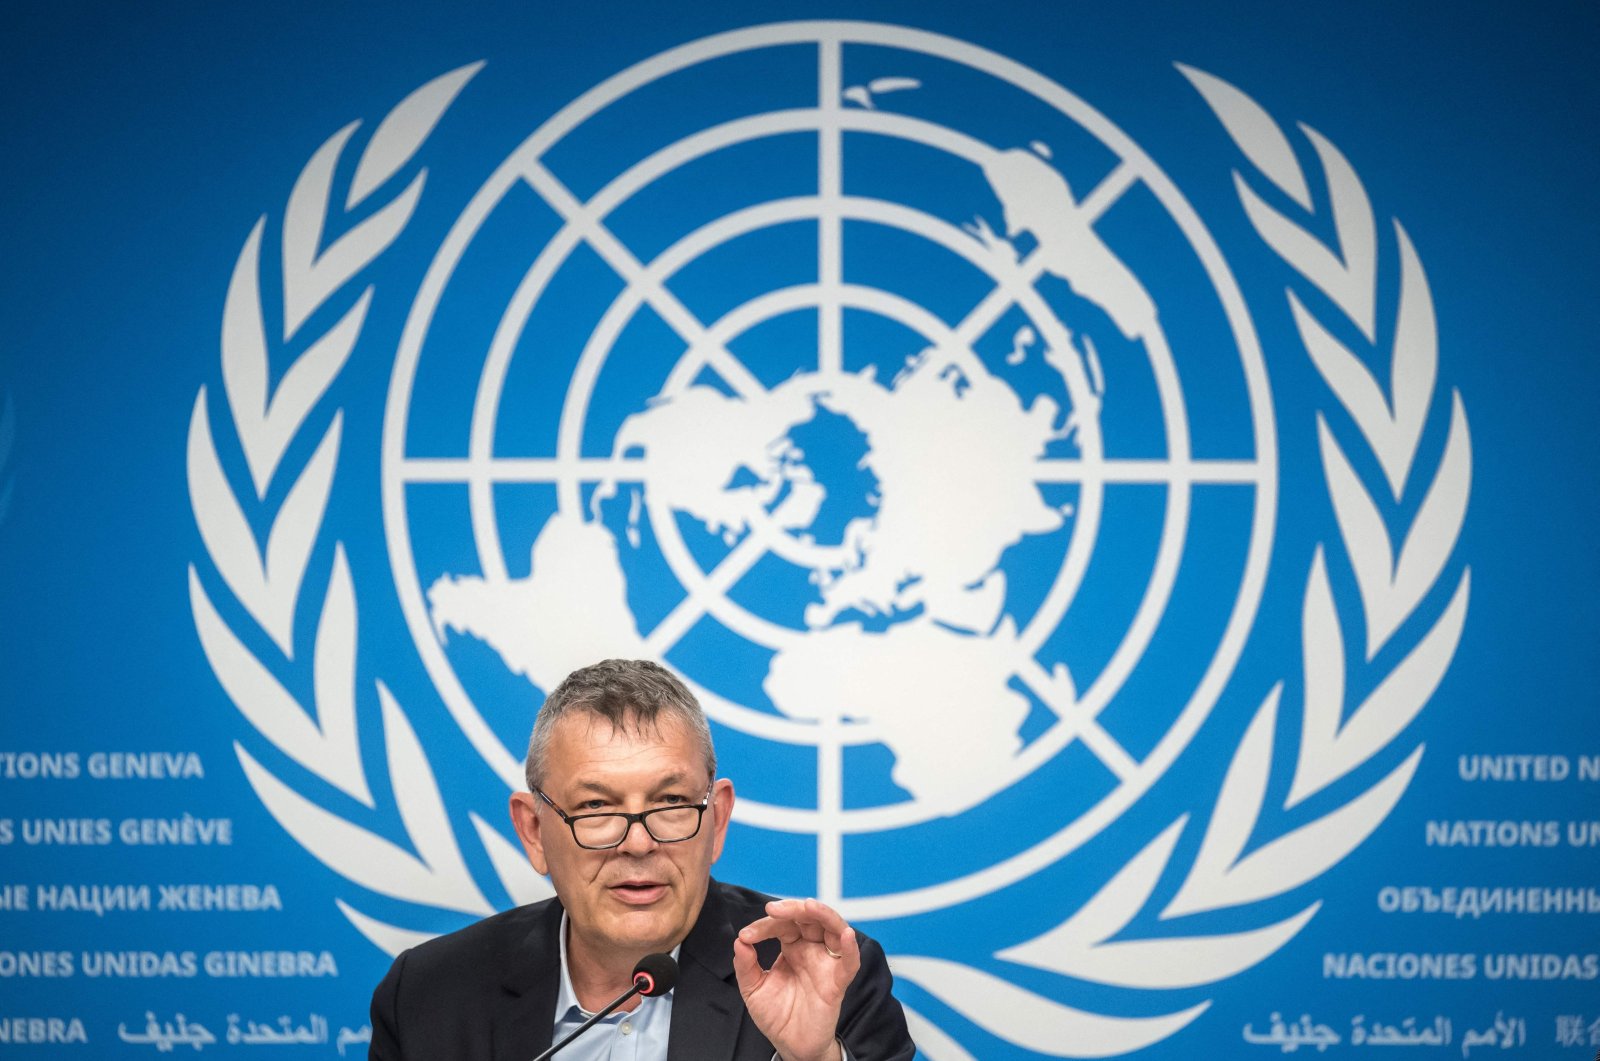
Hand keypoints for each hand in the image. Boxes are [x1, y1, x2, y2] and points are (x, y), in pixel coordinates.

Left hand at [733, 898, 858, 1060]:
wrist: (790, 1045)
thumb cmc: (776, 1015)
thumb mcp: (753, 989)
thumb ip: (745, 966)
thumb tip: (739, 941)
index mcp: (792, 948)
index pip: (782, 925)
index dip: (765, 925)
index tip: (746, 936)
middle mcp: (811, 950)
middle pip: (810, 918)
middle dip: (794, 908)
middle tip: (774, 909)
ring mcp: (826, 964)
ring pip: (834, 929)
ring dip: (824, 914)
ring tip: (809, 906)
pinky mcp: (837, 983)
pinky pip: (850, 963)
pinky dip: (851, 948)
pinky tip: (846, 935)